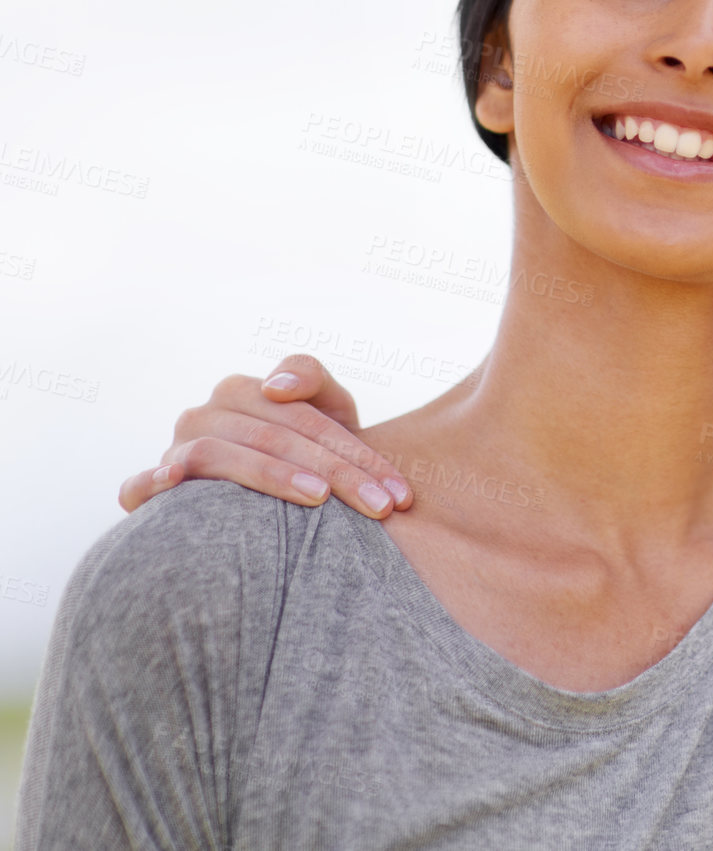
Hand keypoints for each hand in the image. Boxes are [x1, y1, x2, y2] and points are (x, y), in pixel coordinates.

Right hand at [118, 355, 412, 518]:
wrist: (275, 497)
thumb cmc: (308, 450)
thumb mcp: (326, 410)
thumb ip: (314, 379)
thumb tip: (273, 386)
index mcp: (243, 393)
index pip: (305, 418)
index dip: (358, 454)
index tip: (399, 493)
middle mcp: (205, 415)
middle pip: (274, 437)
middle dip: (337, 473)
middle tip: (381, 508)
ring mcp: (175, 449)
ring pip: (221, 455)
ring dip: (271, 476)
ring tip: (320, 498)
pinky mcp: (148, 486)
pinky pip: (139, 485)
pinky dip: (151, 483)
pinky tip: (173, 483)